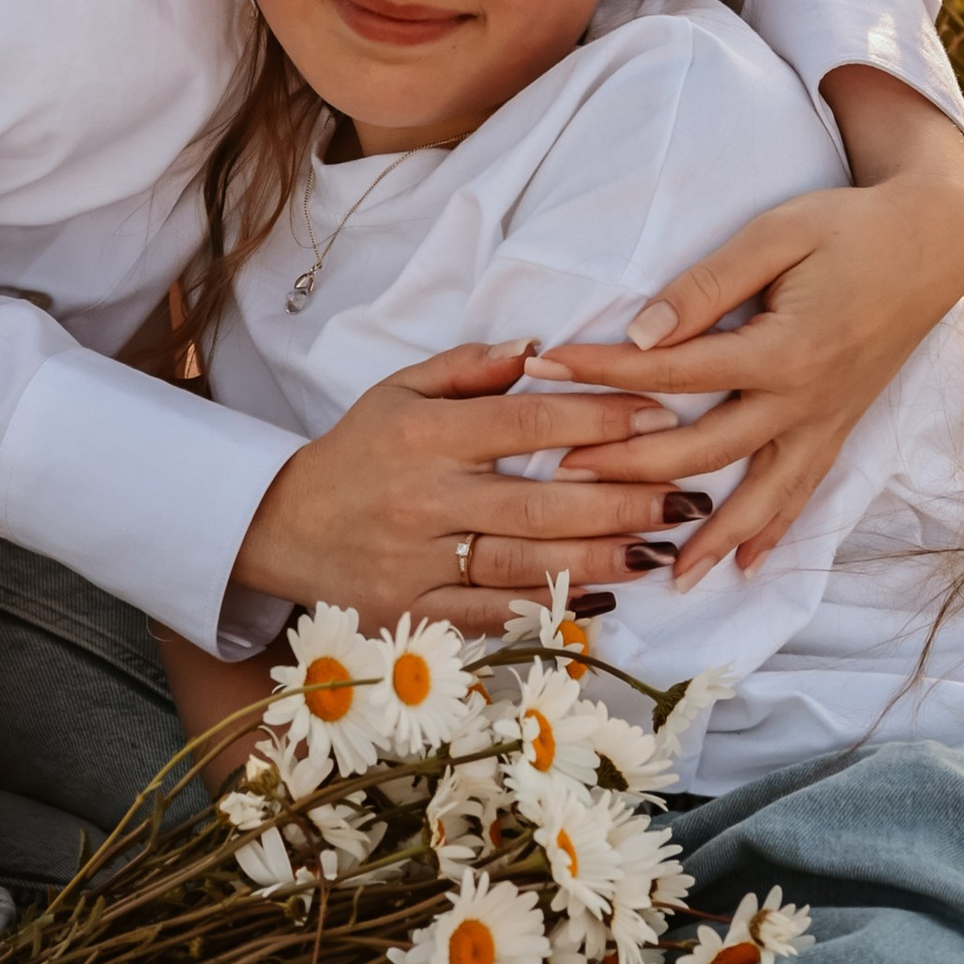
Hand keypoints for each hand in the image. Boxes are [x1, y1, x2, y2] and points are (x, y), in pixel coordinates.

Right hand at [232, 340, 695, 634]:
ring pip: (526, 564)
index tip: (659, 414)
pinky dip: (548, 607)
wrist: (277, 528)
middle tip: (686, 496)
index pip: (528, 422)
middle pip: (542, 502)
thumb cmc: (355, 453)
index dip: (600, 419)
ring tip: (661, 550)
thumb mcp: (397, 390)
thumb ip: (468, 368)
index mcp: (426, 434)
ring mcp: (418, 563)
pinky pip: (491, 615)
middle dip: (623, 500)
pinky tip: (601, 597)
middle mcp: (425, 499)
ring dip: (602, 558)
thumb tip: (539, 348)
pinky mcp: (410, 616)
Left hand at [530, 73, 963, 588]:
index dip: (604, 371)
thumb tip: (642, 332)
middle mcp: (805, 399)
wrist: (932, 240)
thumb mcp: (776, 234)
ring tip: (669, 577)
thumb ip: (708, 285)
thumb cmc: (848, 227)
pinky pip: (804, 492)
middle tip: (564, 473)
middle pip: (704, 449)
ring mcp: (827, 421)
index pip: (673, 372)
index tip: (545, 366)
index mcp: (783, 350)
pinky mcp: (841, 427)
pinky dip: (775, 532)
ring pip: (762, 495)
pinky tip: (746, 566)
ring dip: (713, 538)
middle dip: (631, 465)